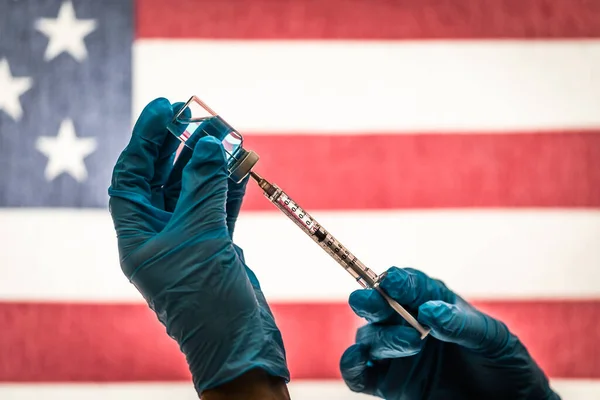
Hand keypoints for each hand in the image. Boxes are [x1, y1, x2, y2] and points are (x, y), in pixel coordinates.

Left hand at [108, 98, 288, 394]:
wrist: (238, 343)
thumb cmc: (207, 297)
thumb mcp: (200, 235)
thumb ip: (203, 186)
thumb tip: (208, 143)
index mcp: (138, 236)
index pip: (133, 175)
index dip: (147, 139)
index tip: (167, 108)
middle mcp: (159, 235)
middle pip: (166, 178)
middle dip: (184, 146)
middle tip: (203, 116)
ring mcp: (190, 240)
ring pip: (198, 190)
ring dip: (212, 162)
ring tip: (229, 133)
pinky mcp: (217, 246)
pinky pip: (220, 206)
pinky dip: (231, 184)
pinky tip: (242, 163)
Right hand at [340, 267, 559, 399]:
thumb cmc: (503, 364)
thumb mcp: (492, 339)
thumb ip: (460, 324)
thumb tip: (430, 310)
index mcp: (433, 303)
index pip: (408, 285)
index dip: (399, 281)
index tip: (393, 281)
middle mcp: (407, 324)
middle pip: (378, 306)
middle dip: (373, 300)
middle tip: (377, 301)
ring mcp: (396, 355)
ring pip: (369, 337)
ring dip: (382, 336)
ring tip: (411, 341)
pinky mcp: (388, 384)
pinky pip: (358, 373)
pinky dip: (351, 364)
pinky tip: (360, 358)